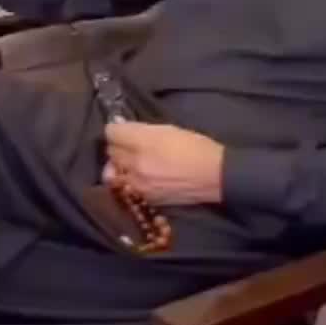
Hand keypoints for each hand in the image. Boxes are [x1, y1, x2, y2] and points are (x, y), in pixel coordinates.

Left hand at [103, 120, 224, 205]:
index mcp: (143, 141)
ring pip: (113, 172)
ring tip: (131, 163)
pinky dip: (129, 181)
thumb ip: (142, 129)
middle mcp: (136, 163)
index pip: (111, 132)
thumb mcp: (169, 129)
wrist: (215, 176)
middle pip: (110, 151)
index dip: (116, 129)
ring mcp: (138, 183)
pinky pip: (126, 186)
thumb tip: (122, 126)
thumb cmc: (195, 147)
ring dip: (119, 166)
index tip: (121, 129)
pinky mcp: (145, 198)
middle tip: (129, 145)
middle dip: (117, 146)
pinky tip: (140, 177)